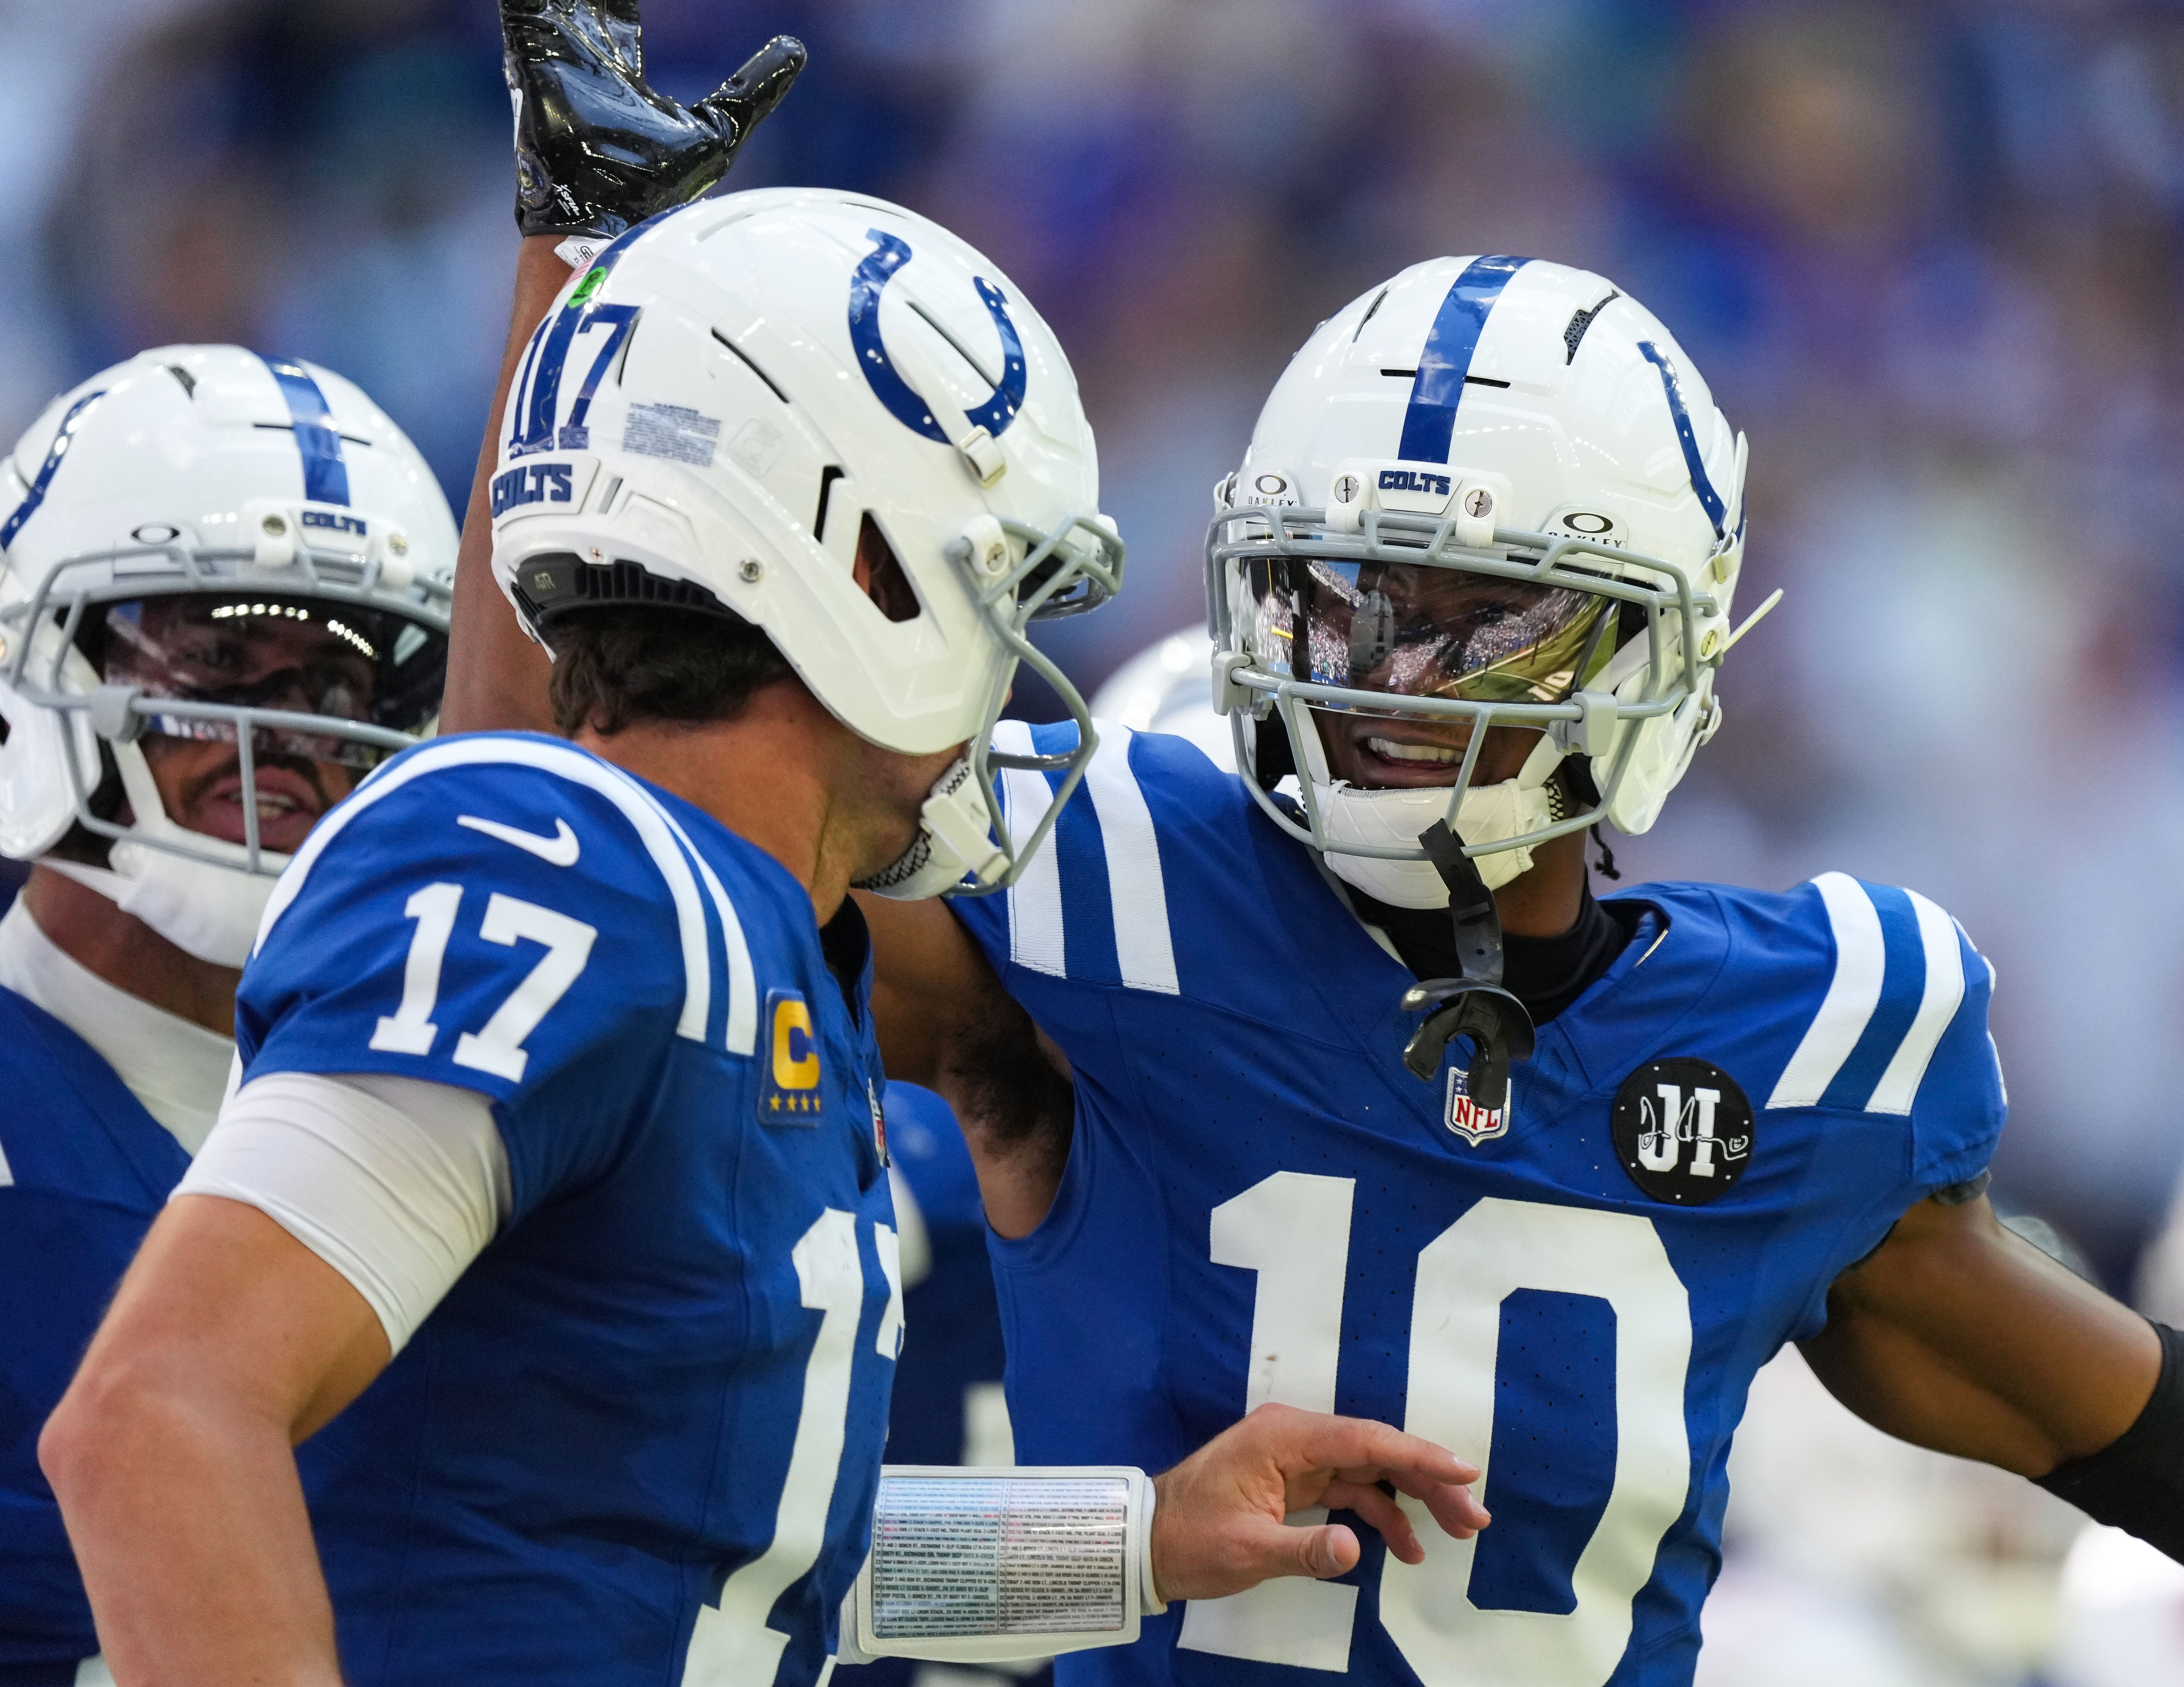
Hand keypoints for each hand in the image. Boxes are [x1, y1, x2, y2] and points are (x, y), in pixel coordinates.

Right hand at [501, 0, 804, 238]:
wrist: (613, 221)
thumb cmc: (663, 192)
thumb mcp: (720, 126)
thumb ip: (753, 89)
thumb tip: (797, 50)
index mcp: (620, 84)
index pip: (620, 27)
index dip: (619, 3)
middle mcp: (586, 73)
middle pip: (585, 10)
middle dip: (593, 0)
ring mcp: (557, 67)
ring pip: (557, 7)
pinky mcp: (535, 66)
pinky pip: (522, 15)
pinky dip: (530, 1)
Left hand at [1148, 1403, 1488, 1602]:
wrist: (1148, 1540)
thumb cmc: (1190, 1540)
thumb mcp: (1245, 1551)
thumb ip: (1304, 1550)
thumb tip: (1356, 1547)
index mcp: (1284, 1437)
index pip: (1365, 1439)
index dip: (1418, 1454)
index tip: (1464, 1470)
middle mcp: (1296, 1437)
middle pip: (1376, 1452)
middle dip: (1428, 1480)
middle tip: (1473, 1516)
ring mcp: (1298, 1458)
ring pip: (1370, 1471)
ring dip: (1413, 1498)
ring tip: (1457, 1532)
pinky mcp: (1297, 1481)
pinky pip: (1351, 1491)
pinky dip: (1381, 1514)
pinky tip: (1407, 1546)